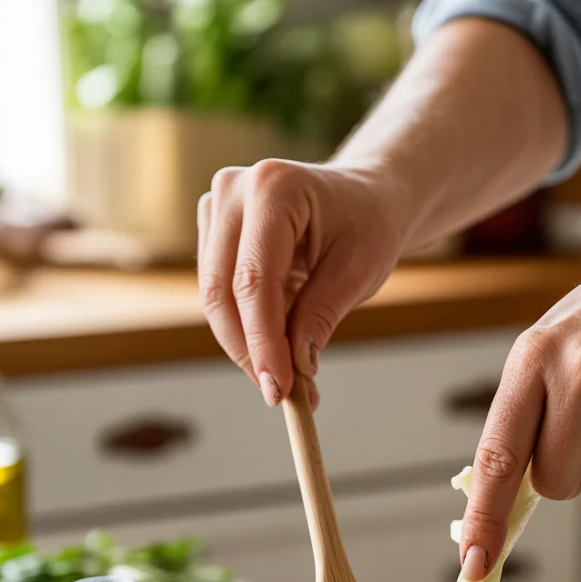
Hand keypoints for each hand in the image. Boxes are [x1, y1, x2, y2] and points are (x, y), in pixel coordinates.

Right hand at [197, 160, 408, 404]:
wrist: (366, 198)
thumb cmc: (368, 225)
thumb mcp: (359, 272)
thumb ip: (321, 316)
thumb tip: (295, 368)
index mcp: (274, 187)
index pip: (254, 280)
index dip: (263, 342)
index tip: (278, 390)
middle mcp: (233, 190)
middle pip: (220, 291)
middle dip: (249, 350)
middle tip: (280, 395)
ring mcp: (215, 208)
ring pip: (214, 299)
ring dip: (247, 345)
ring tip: (290, 374)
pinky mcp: (212, 232)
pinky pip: (219, 296)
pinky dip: (246, 329)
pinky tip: (279, 343)